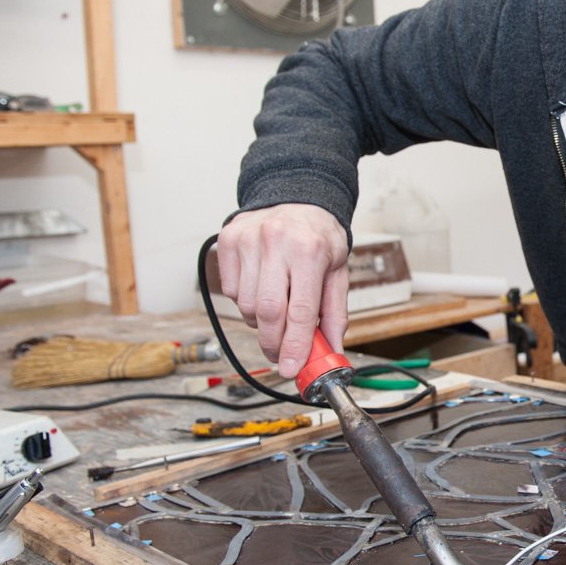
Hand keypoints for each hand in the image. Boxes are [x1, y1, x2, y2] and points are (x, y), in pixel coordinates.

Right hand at [214, 204, 349, 376]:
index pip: (300, 310)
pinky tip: (261, 287)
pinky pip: (229, 290)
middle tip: (281, 355)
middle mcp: (277, 242)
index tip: (290, 368)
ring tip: (277, 308)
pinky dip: (244, 300)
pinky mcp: (228, 240)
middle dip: (274, 342)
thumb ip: (335, 313)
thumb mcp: (337, 271)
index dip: (294, 345)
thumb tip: (331, 350)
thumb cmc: (319, 237)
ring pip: (245, 305)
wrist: (298, 197)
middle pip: (267, 311)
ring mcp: (248, 239)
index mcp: (310, 250)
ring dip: (260, 320)